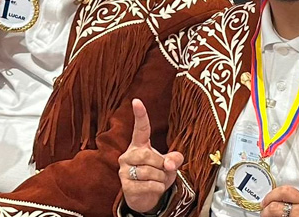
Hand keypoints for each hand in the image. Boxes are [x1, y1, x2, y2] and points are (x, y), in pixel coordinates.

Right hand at [119, 99, 183, 213]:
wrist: (147, 198)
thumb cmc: (157, 175)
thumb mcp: (170, 165)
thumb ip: (175, 159)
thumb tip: (169, 164)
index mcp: (139, 145)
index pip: (141, 128)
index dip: (140, 115)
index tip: (137, 101)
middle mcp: (128, 155)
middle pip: (148, 156)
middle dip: (161, 166)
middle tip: (163, 171)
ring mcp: (124, 170)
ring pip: (149, 172)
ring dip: (160, 179)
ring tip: (158, 180)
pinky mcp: (125, 186)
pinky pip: (148, 185)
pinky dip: (158, 188)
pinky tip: (154, 188)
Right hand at [261, 186, 298, 216]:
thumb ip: (277, 216)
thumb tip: (266, 213)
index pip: (276, 207)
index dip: (266, 210)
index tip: (263, 214)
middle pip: (283, 191)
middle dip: (270, 197)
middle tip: (264, 205)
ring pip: (289, 188)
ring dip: (276, 194)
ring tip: (270, 201)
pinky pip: (294, 193)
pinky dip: (284, 195)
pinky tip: (279, 200)